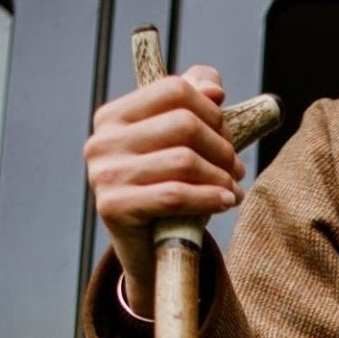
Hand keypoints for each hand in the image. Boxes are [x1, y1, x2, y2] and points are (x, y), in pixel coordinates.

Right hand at [84, 64, 244, 316]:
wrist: (146, 252)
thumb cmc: (165, 192)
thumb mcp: (178, 146)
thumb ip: (192, 106)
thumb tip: (213, 85)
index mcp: (114, 116)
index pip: (174, 90)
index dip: (212, 110)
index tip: (228, 133)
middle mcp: (102, 141)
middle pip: (183, 123)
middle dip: (221, 146)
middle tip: (236, 167)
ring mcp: (104, 174)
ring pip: (184, 160)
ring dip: (221, 176)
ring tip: (233, 188)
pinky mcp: (114, 207)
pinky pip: (175, 195)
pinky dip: (210, 197)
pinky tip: (227, 201)